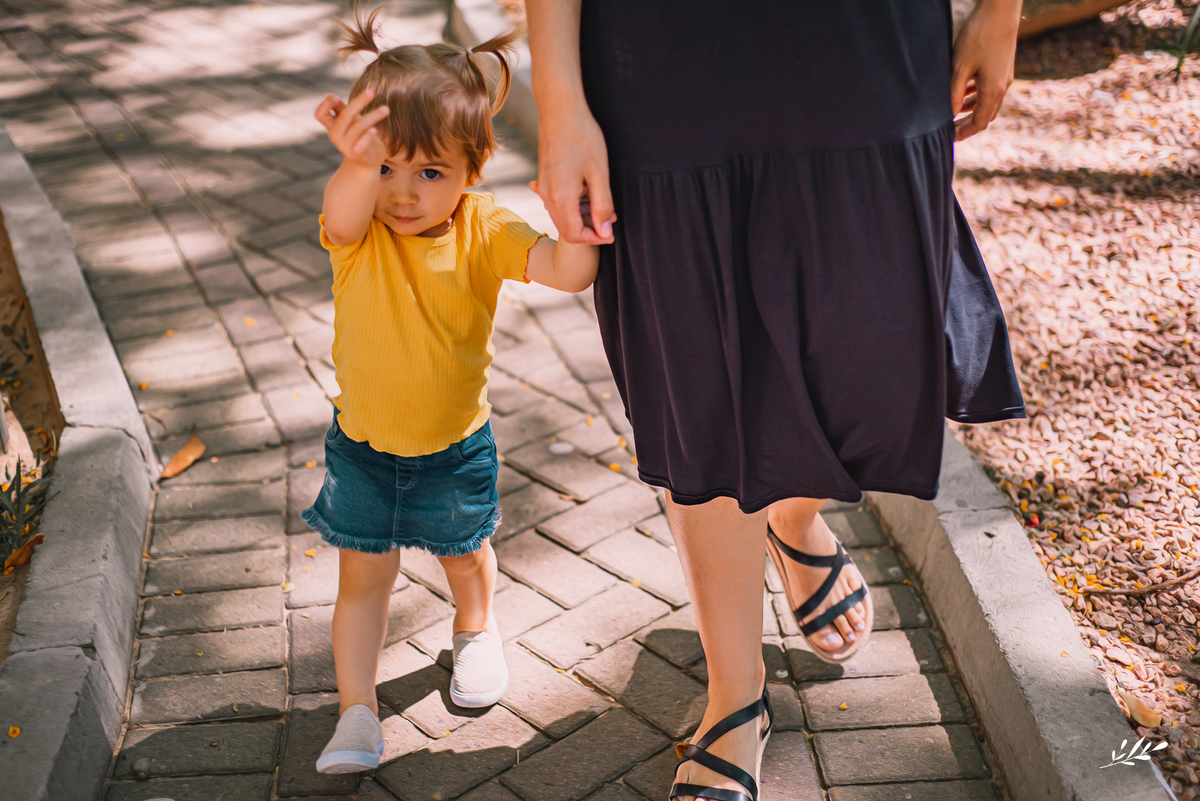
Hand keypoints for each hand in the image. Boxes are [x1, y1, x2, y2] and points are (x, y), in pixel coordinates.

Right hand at [314, 89, 390, 167]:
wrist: (367, 161)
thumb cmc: (358, 136)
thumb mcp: (349, 120)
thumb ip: (341, 109)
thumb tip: (329, 95)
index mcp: (332, 126)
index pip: (320, 115)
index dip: (325, 105)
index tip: (337, 97)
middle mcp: (336, 136)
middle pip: (344, 117)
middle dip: (359, 102)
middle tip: (372, 91)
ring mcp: (345, 147)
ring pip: (357, 128)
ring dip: (373, 116)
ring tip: (386, 109)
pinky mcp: (357, 156)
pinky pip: (361, 145)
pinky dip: (368, 137)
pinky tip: (375, 130)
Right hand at [533, 106, 615, 244]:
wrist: (560, 109)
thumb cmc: (582, 136)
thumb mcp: (599, 173)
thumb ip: (602, 205)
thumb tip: (605, 230)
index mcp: (561, 198)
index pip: (575, 235)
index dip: (595, 239)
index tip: (611, 232)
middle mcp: (548, 196)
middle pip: (566, 229)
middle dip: (589, 230)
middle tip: (610, 220)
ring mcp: (544, 187)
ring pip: (561, 217)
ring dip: (581, 218)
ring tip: (601, 205)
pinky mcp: (544, 178)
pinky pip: (556, 203)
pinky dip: (572, 206)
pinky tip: (585, 194)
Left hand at [951, 0, 1020, 140]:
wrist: (1001, 11)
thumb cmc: (978, 37)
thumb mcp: (959, 68)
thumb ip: (954, 94)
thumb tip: (950, 115)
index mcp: (993, 91)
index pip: (980, 122)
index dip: (965, 132)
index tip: (951, 138)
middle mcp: (1002, 86)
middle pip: (986, 115)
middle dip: (968, 123)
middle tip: (950, 128)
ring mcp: (1005, 76)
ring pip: (988, 101)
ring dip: (972, 108)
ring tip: (953, 112)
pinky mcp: (1003, 66)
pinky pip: (990, 88)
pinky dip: (977, 94)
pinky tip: (964, 91)